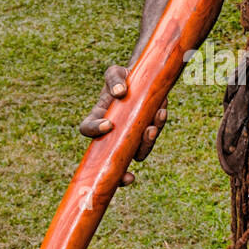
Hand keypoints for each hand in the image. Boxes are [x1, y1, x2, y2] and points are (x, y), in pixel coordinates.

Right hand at [79, 64, 166, 186]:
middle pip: (112, 158)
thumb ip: (114, 80)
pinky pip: (153, 135)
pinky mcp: (148, 131)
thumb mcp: (115, 72)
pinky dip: (158, 125)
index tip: (108, 125)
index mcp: (98, 117)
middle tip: (129, 176)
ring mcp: (132, 135)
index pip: (87, 128)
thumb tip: (120, 93)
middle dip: (120, 174)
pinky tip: (161, 112)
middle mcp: (113, 132)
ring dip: (145, 144)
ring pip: (138, 152)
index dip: (94, 130)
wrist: (144, 77)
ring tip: (151, 128)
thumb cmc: (124, 77)